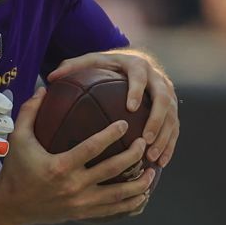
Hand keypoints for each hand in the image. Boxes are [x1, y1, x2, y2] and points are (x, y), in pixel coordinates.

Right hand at [0, 88, 156, 224]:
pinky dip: (131, 203)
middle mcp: (73, 186)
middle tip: (142, 143)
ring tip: (151, 171)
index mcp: (59, 166)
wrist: (10, 205)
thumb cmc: (15, 169)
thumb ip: (30, 112)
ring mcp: (80, 202)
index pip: (92, 148)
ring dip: (139, 183)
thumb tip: (43, 89)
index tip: (124, 124)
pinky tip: (143, 194)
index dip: (110, 135)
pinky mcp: (83, 213)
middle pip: (112, 170)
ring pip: (119, 194)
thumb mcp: (18, 138)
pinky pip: (114, 210)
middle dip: (132, 156)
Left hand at [47, 49, 178, 166]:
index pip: (140, 77)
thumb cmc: (106, 65)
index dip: (137, 91)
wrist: (134, 62)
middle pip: (164, 99)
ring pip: (172, 118)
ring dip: (164, 138)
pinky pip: (174, 129)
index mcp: (138, 65)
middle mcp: (158, 79)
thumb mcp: (89, 61)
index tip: (130, 108)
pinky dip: (168, 146)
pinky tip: (159, 163)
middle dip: (156, 120)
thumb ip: (72, 67)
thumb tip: (50, 78)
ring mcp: (168, 95)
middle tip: (144, 139)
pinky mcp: (172, 109)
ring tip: (151, 157)